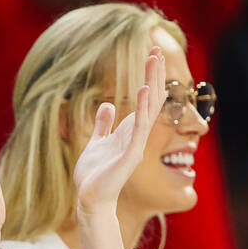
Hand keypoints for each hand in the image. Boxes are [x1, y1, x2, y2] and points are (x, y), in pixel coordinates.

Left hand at [72, 47, 164, 214]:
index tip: (151, 55)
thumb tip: (108, 105)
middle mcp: (137, 135)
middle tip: (157, 49)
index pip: (145, 99)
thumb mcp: (96, 142)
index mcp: (130, 131)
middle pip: (151, 99)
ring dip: (152, 83)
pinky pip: (140, 128)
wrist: (90, 199)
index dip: (149, 77)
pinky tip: (145, 90)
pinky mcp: (131, 154)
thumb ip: (103, 125)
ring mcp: (136, 144)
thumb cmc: (94, 174)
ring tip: (154, 61)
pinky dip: (144, 109)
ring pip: (149, 109)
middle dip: (154, 74)